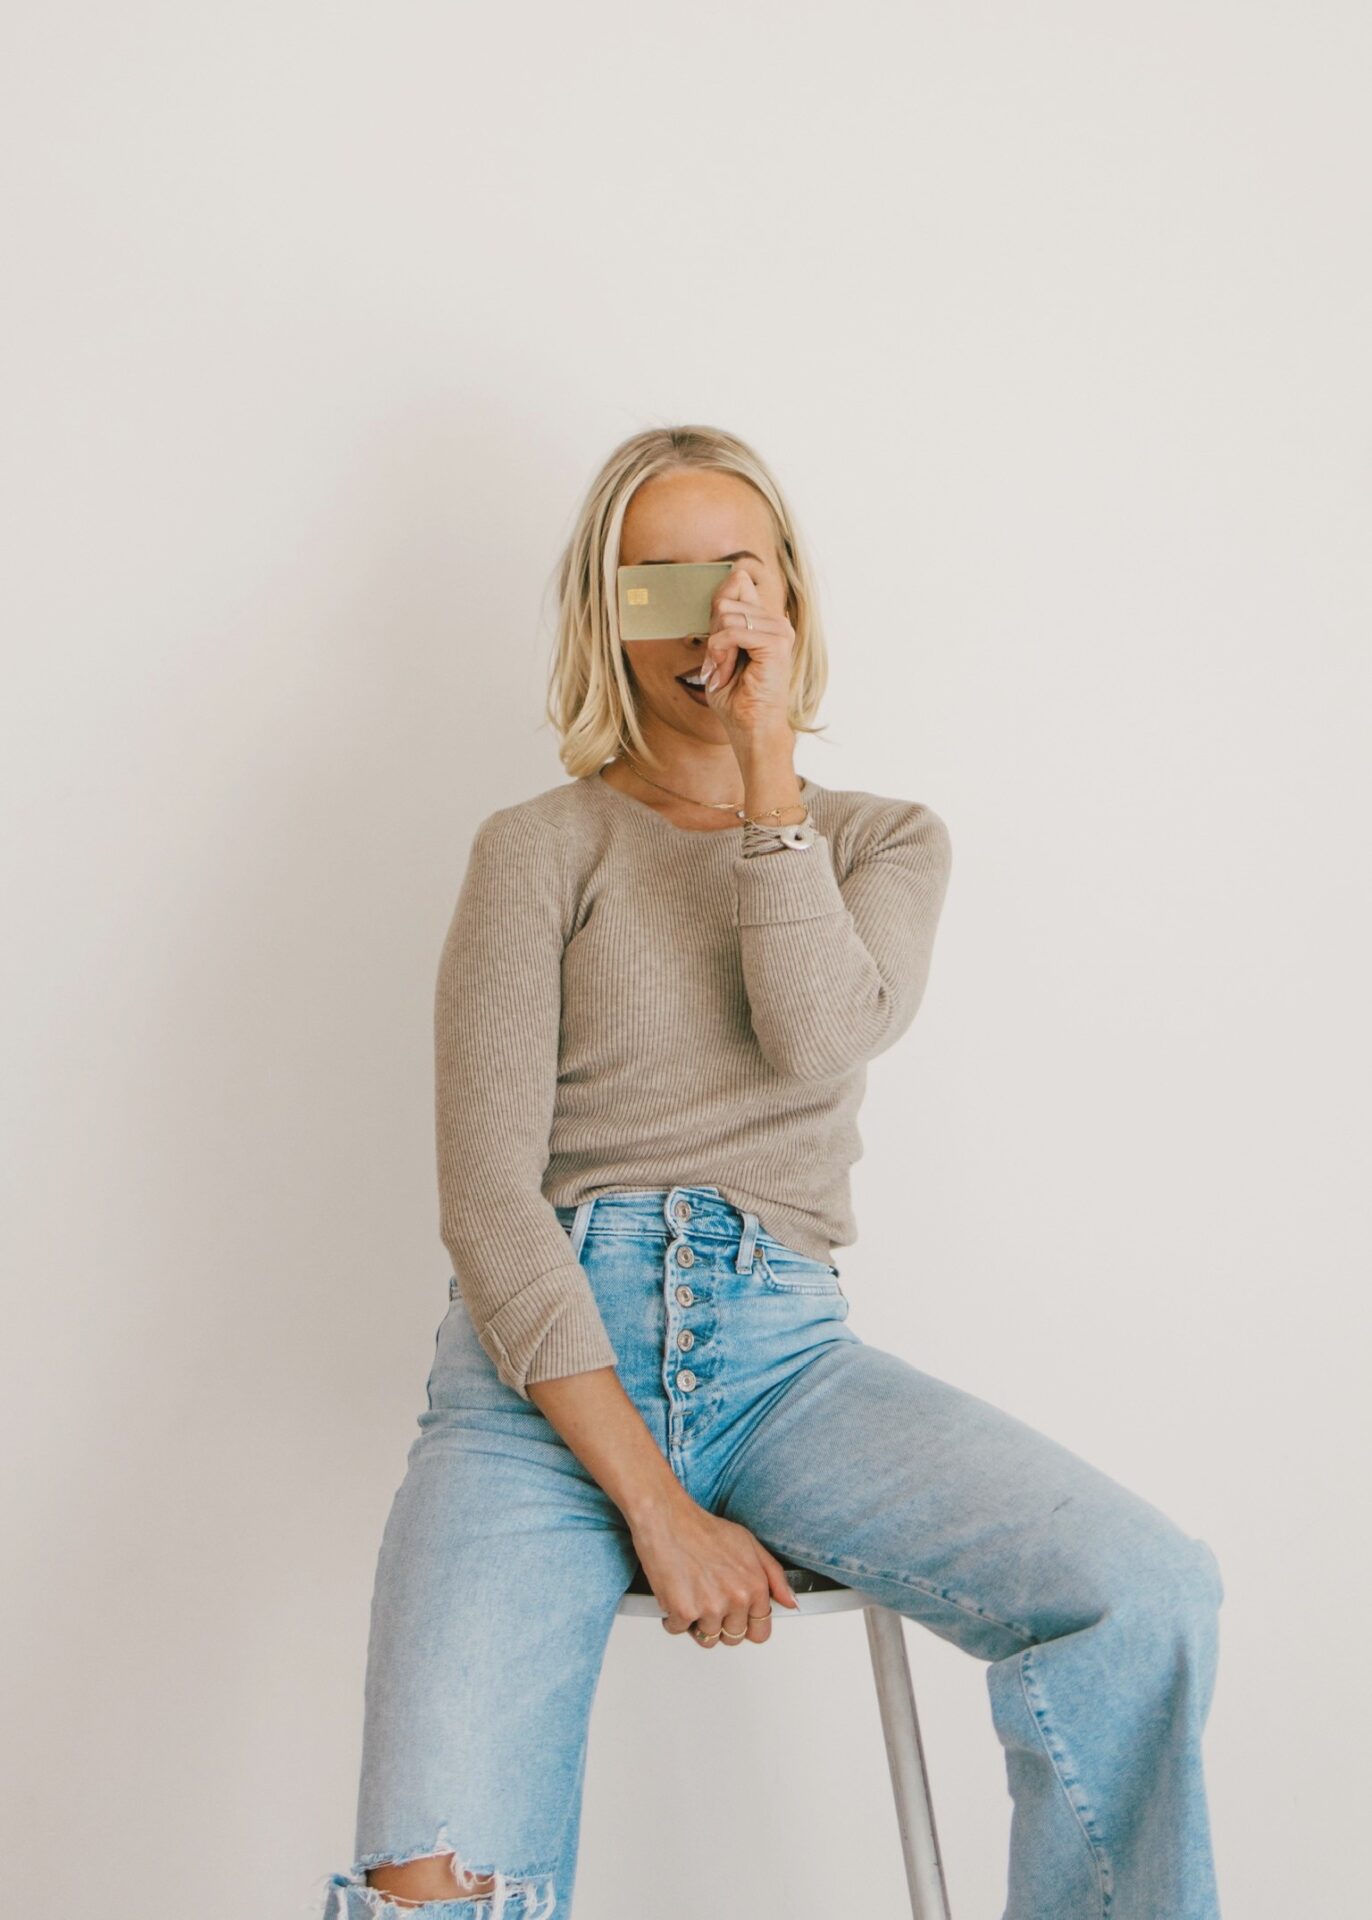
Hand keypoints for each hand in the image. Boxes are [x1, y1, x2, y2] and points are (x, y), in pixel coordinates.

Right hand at [629, 1487, 799, 1648]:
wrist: (667, 1518)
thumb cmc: (703, 1529)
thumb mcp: (750, 1544)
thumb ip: (775, 1576)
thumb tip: (790, 1602)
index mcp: (755, 1586)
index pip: (761, 1632)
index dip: (746, 1625)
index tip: (736, 1618)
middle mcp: (736, 1599)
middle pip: (732, 1638)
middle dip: (720, 1623)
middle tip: (709, 1598)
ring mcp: (710, 1607)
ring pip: (706, 1638)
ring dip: (696, 1621)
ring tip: (692, 1593)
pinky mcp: (683, 1611)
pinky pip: (677, 1630)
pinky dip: (672, 1616)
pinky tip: (675, 1593)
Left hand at [700, 562, 795, 741]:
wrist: (751, 728)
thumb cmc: (737, 696)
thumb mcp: (722, 647)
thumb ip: (725, 616)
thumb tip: (737, 575)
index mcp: (766, 621)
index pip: (738, 584)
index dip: (717, 609)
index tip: (718, 643)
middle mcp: (777, 622)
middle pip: (725, 603)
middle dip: (714, 636)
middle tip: (723, 666)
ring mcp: (780, 630)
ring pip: (726, 617)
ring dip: (717, 649)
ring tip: (728, 672)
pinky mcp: (777, 643)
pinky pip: (732, 633)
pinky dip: (721, 654)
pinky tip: (728, 673)